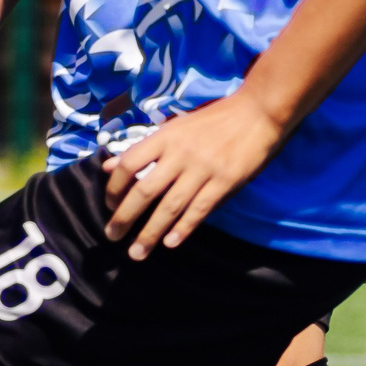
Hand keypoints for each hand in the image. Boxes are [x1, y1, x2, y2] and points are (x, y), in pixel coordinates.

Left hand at [101, 94, 286, 259]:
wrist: (257, 112)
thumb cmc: (212, 120)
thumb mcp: (174, 127)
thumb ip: (142, 148)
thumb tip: (107, 166)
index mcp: (165, 137)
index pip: (128, 164)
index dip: (115, 187)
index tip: (110, 205)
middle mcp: (180, 153)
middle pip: (145, 190)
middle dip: (125, 217)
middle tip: (112, 236)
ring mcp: (203, 168)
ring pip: (170, 206)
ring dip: (151, 232)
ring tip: (137, 253)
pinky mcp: (225, 181)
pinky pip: (200, 209)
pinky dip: (184, 228)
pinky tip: (170, 243)